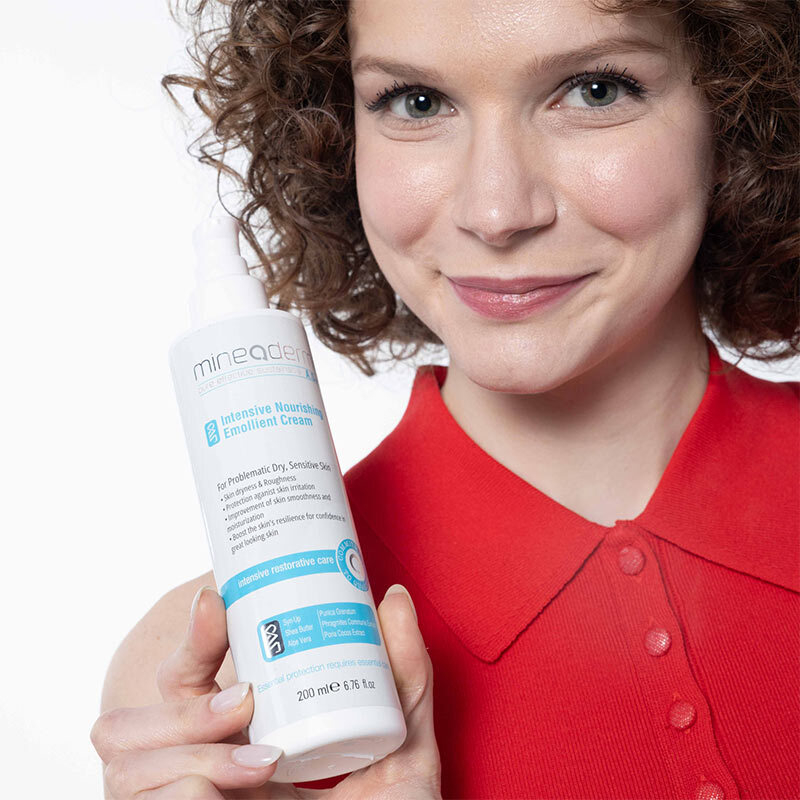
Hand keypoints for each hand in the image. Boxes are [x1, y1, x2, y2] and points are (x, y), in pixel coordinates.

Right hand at [91, 585, 441, 798]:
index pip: (180, 682)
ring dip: (188, 754)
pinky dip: (184, 793)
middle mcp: (196, 778)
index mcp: (235, 746)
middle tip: (248, 701)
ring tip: (262, 762)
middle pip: (125, 727)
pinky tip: (235, 792)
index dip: (189, 638)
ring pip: (124, 768)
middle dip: (181, 708)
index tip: (216, 599)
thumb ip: (405, 677)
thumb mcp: (403, 751)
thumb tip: (392, 596)